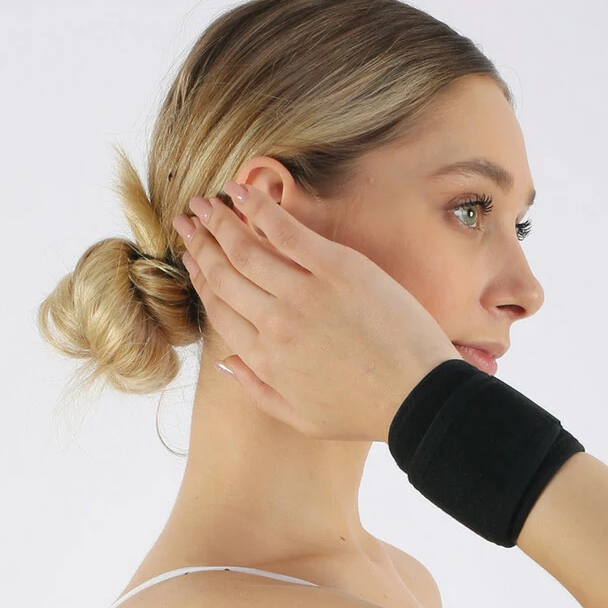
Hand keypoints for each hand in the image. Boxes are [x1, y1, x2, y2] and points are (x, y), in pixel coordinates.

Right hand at [175, 182, 458, 442]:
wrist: (418, 397)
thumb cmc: (365, 410)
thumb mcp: (301, 417)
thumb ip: (258, 389)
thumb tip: (226, 361)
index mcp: (263, 359)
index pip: (220, 308)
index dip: (202, 277)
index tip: (193, 256)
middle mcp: (274, 324)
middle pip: (225, 274)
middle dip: (201, 243)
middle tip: (189, 219)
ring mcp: (304, 295)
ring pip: (247, 250)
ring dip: (221, 221)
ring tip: (206, 202)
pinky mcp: (337, 270)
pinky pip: (287, 232)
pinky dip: (261, 208)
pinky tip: (241, 191)